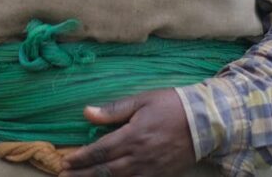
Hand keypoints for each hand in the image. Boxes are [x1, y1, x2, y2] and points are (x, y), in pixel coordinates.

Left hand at [59, 89, 196, 176]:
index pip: (100, 150)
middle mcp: (139, 156)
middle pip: (105, 170)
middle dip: (82, 175)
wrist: (206, 121)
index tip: (65, 161)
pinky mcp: (161, 175)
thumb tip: (86, 112)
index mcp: (133, 135)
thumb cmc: (172, 106)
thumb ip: (114, 110)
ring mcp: (150, 169)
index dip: (81, 158)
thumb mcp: (142, 100)